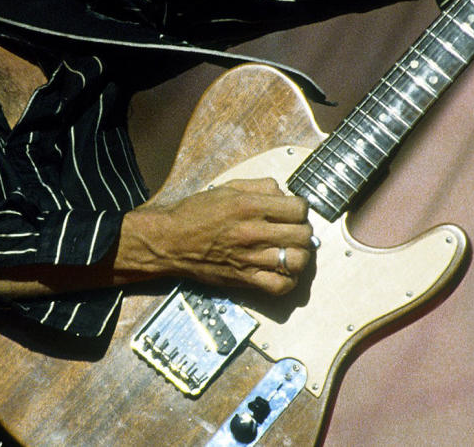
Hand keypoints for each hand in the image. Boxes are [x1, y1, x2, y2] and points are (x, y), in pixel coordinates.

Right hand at [118, 178, 314, 294]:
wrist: (170, 241)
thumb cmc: (194, 214)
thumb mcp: (226, 188)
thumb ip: (258, 187)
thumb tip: (282, 194)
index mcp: (249, 206)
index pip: (298, 208)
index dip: (300, 208)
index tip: (294, 211)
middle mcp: (253, 232)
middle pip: (303, 235)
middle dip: (303, 230)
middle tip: (295, 230)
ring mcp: (251, 258)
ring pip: (297, 261)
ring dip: (299, 255)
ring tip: (291, 250)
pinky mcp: (245, 279)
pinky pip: (280, 286)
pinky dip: (288, 280)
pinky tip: (282, 270)